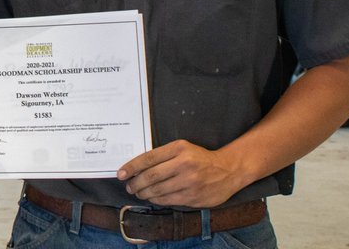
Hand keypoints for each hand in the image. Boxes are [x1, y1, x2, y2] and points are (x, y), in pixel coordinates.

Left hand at [118, 140, 243, 208]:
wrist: (228, 170)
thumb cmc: (200, 158)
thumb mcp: (182, 148)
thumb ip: (163, 155)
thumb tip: (138, 167)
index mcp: (179, 148)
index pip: (148, 158)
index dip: (132, 167)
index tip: (121, 173)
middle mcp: (184, 164)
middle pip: (151, 176)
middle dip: (135, 183)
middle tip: (129, 186)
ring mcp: (189, 182)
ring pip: (158, 190)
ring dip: (144, 193)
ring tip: (138, 193)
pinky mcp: (193, 196)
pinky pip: (168, 200)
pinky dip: (156, 199)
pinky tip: (152, 197)